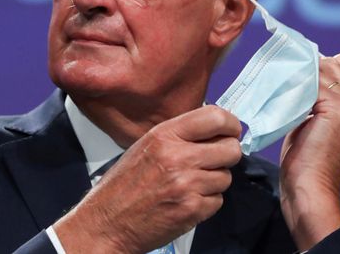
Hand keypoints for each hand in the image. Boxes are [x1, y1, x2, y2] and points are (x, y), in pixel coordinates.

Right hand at [53, 105, 242, 253]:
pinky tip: (187, 200)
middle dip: (227, 154)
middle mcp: (178, 157)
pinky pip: (218, 200)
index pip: (216, 118)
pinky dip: (207, 202)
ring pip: (226, 176)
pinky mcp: (192, 209)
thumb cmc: (124, 185)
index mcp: (165, 135)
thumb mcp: (146, 145)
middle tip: (215, 159)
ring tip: (192, 184)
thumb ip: (179, 135)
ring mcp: (187, 184)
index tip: (232, 130)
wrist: (107, 222)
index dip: (231, 124)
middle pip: (230, 148)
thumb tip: (214, 129)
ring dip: (214, 180)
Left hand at [279, 53, 339, 249]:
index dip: (339, 65)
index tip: (313, 76)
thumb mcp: (319, 125)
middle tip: (289, 80)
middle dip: (313, 67)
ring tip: (284, 88)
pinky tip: (284, 99)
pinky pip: (314, 82)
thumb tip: (305, 72)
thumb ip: (321, 101)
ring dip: (302, 74)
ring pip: (326, 69)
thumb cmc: (308, 163)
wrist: (310, 190)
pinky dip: (296, 86)